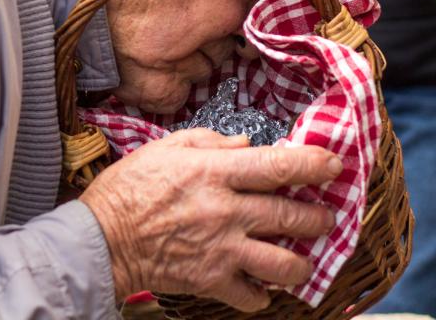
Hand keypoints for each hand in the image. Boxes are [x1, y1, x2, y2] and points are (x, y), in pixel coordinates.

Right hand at [80, 129, 341, 312]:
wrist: (101, 238)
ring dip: (303, 260)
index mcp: (214, 173)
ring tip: (304, 254)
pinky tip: (263, 283)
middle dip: (319, 216)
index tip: (334, 163)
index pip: (276, 165)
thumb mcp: (168, 146)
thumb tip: (246, 144)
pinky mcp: (211, 281)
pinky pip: (253, 295)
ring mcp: (221, 250)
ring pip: (283, 263)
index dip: (312, 163)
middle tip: (326, 215)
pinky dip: (264, 292)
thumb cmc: (132, 186)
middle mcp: (225, 212)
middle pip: (290, 215)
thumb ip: (211, 140)